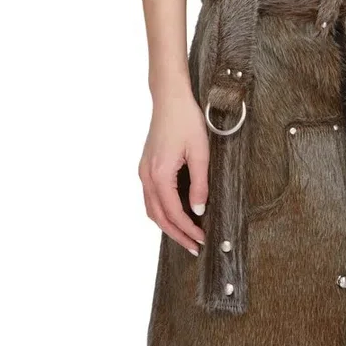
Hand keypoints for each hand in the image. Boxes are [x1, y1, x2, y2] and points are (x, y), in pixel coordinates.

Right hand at [139, 88, 208, 252]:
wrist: (169, 98)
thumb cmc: (186, 120)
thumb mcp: (200, 153)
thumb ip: (200, 185)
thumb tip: (198, 211)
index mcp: (160, 173)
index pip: (173, 212)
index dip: (187, 230)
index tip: (201, 240)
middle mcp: (147, 175)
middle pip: (158, 217)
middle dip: (177, 235)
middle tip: (194, 247)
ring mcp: (144, 172)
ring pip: (152, 210)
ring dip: (168, 226)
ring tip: (186, 237)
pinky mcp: (146, 168)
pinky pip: (151, 199)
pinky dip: (162, 213)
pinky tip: (175, 217)